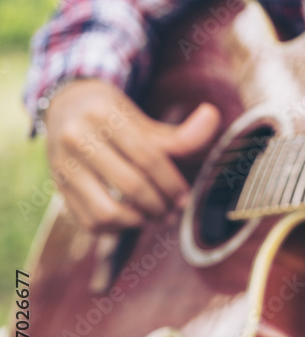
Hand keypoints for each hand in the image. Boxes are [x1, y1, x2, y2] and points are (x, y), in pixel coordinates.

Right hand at [45, 80, 220, 231]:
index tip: (185, 198)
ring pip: (107, 211)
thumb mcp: (142, 118)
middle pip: (131, 185)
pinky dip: (116, 228)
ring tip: (154, 216)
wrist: (67, 108)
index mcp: (104, 116)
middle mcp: (77, 139)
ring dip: (138, 221)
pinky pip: (90, 221)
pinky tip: (132, 218)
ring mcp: (63, 166)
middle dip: (160, 204)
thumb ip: (179, 132)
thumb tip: (214, 115)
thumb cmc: (114, 116)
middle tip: (173, 211)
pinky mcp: (58, 187)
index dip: (172, 183)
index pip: (148, 158)